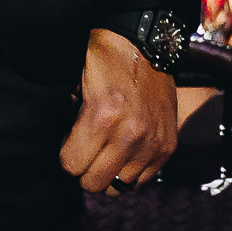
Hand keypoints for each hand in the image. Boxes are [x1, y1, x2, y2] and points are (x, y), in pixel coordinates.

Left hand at [60, 28, 178, 195]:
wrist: (147, 43)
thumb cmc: (106, 58)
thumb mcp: (76, 80)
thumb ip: (69, 116)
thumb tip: (63, 144)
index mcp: (102, 116)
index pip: (71, 166)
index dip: (66, 155)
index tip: (69, 142)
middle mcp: (130, 135)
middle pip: (94, 183)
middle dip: (85, 168)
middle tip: (85, 150)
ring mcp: (152, 143)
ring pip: (119, 187)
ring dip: (109, 172)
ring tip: (106, 151)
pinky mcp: (167, 146)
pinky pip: (143, 180)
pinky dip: (131, 170)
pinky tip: (125, 151)